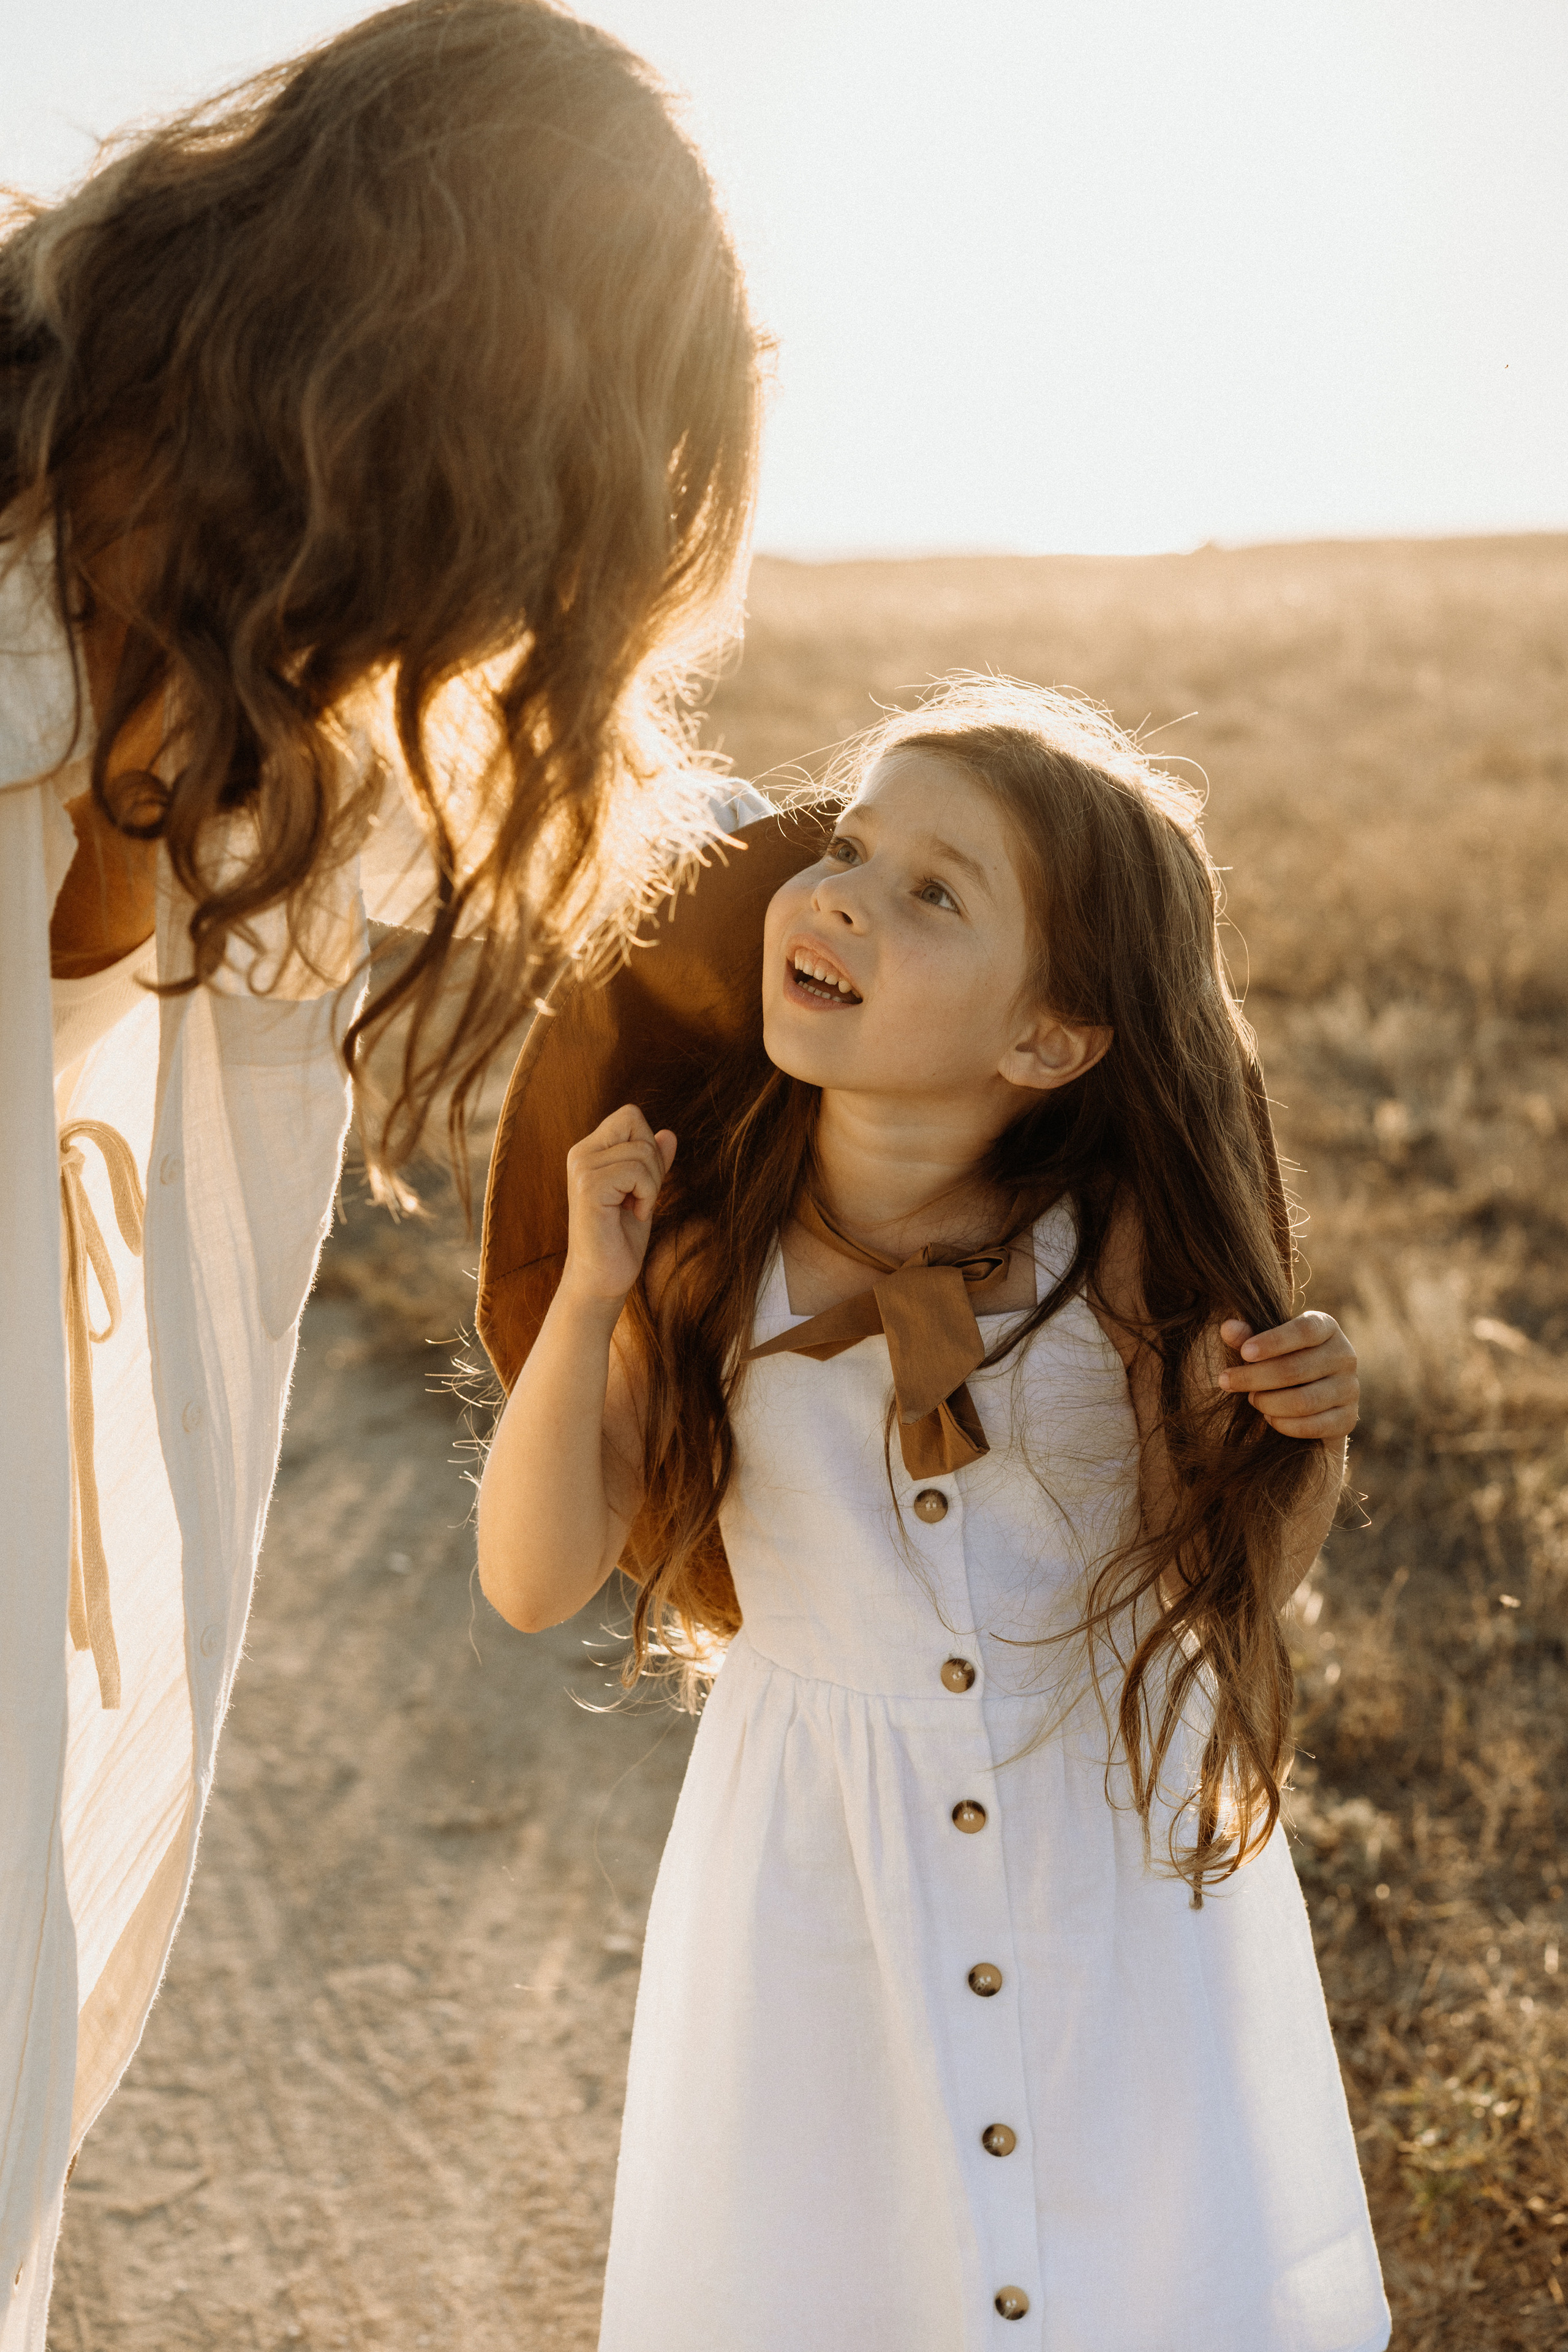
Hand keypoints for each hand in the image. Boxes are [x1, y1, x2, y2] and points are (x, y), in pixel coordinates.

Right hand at [561, 1106, 675, 1308]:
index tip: (639, 1182)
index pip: (630, 1116)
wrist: (603, 1277)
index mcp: (589, 1150)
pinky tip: (632, 1215)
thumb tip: (669, 1133)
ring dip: (651, 1185)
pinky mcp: (588, 1186)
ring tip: (633, 1209)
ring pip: (642, 1151)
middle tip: (637, 1196)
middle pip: (635, 1122)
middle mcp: (580, 1153)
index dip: (647, 1144)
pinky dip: (647, 1196)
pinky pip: (637, 1171)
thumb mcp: (643, 1191)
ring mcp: (582, 1168)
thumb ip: (653, 1162)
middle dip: (652, 1161)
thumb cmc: (621, 1237)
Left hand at [1215, 1311, 1358, 1440]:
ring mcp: (1350, 1388)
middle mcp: (1345, 1355)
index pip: (1304, 1330)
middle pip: (1296, 1369)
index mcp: (1327, 1328)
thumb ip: (1247, 1337)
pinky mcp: (1347, 1418)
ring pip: (1303, 1401)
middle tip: (1227, 1381)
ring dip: (1268, 1402)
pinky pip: (1312, 1426)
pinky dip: (1283, 1424)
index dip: (1273, 1342)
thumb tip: (1227, 1328)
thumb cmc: (1282, 1361)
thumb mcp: (1266, 1346)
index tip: (1244, 1353)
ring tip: (1251, 1399)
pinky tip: (1268, 1418)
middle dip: (1254, 1377)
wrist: (1312, 1400)